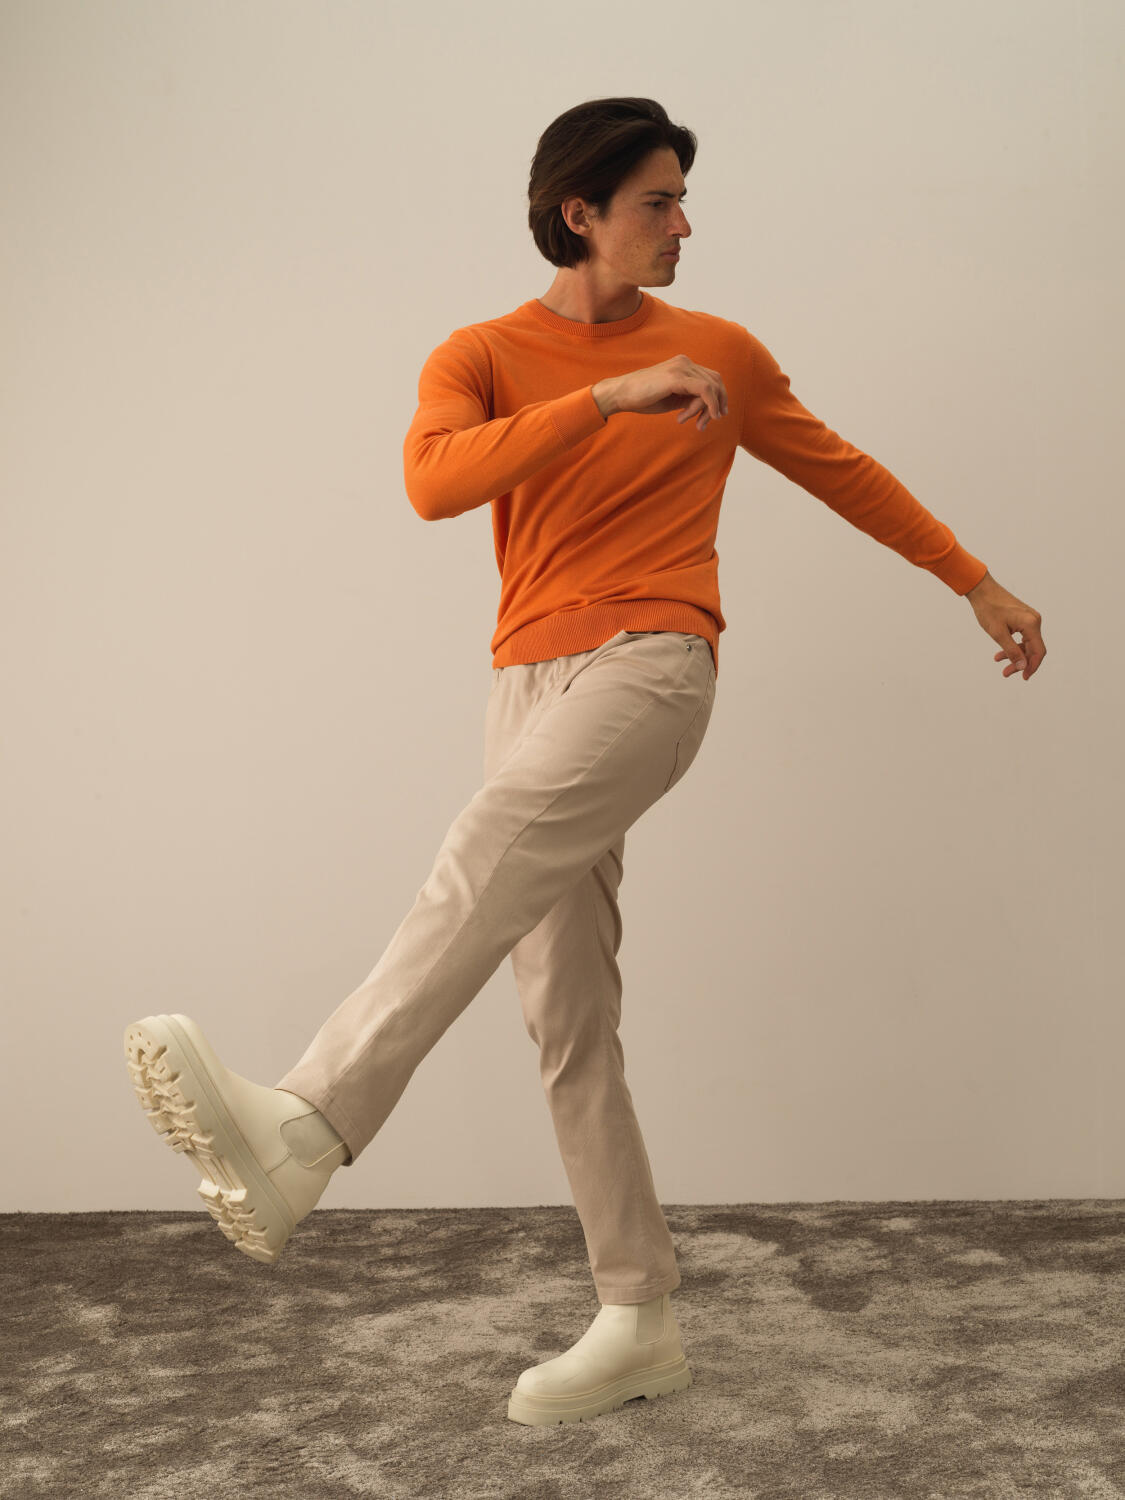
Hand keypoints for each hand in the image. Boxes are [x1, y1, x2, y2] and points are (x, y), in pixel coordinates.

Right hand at [595, 355, 728, 431]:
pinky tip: (708, 416)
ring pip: (711, 387)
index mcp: (683, 365)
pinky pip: (704, 389)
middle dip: (717, 404)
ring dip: (709, 409)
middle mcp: (685, 362)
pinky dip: (710, 404)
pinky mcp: (677, 377)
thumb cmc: (643, 398)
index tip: (715, 416)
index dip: (718, 397)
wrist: (621, 394)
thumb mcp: (672, 398)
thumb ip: (689, 398)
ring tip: (698, 425)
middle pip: (715, 381)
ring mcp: (681, 368)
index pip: (711, 378)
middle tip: (707, 423)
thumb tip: (705, 406)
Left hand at [965, 571, 1045, 680]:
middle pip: (1033, 648)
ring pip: (1026, 643)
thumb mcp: (998, 633)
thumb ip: (1011, 651)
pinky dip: (1013, 645)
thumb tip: (1023, 666)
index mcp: (1031, 624)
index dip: (1032, 666)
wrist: (982, 590)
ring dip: (1015, 655)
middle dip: (1020, 662)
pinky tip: (1000, 652)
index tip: (1024, 677)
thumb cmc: (988, 609)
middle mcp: (1034, 620)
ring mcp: (1030, 618)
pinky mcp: (1023, 618)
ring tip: (999, 662)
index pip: (1038, 651)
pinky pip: (1022, 636)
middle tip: (1006, 673)